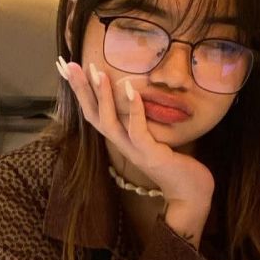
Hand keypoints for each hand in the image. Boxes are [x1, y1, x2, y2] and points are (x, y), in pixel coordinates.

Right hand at [57, 58, 214, 214]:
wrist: (191, 195)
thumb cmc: (176, 165)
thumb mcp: (155, 137)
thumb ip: (143, 120)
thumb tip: (139, 94)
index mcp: (122, 139)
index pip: (94, 112)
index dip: (80, 91)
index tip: (67, 68)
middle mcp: (123, 145)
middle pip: (93, 116)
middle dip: (80, 89)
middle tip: (68, 65)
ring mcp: (135, 151)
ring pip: (109, 122)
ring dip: (102, 96)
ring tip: (97, 72)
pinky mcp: (151, 155)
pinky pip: (137, 130)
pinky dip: (134, 109)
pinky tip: (131, 89)